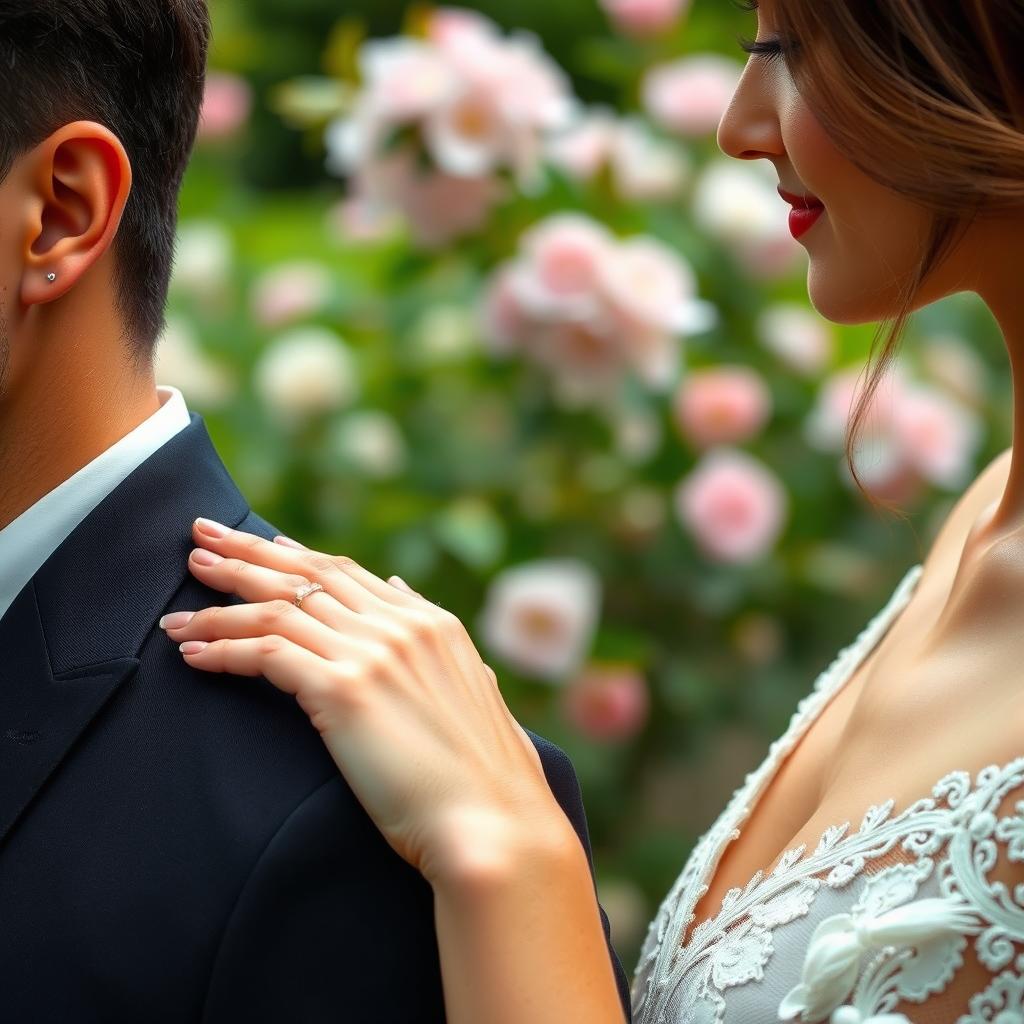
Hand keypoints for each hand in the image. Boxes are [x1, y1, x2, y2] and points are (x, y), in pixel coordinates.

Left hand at [159, 518, 574, 885]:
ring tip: (177, 611)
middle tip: (199, 539)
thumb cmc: (482, 775)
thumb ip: (431, 637)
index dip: (294, 556)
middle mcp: (400, 626)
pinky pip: (267, 654)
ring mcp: (372, 653)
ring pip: (277, 610)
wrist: (494, 822)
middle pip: (305, 575)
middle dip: (246, 555)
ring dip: (220, 606)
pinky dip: (224, 650)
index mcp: (431, 623)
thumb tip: (398, 591)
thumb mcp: (469, 687)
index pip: (347, 573)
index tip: (258, 546)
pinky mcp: (343, 691)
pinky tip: (194, 655)